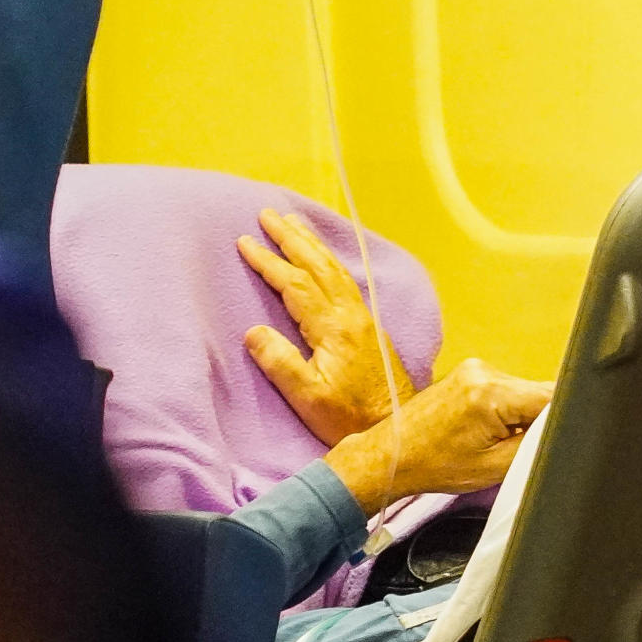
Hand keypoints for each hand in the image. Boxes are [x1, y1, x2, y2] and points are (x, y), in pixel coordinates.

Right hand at [239, 209, 416, 443]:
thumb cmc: (348, 418)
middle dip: (291, 238)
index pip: (295, 284)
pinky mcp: (369, 326)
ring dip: (312, 244)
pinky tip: (322, 258)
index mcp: (333, 328)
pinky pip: (344, 280)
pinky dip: (328, 261)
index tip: (245, 242)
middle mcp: (351, 315)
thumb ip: (280, 363)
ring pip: (334, 269)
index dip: (269, 262)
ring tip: (293, 223)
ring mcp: (363, 318)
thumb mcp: (307, 398)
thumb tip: (253, 332)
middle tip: (268, 214)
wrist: (396, 427)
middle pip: (318, 266)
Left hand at [324, 358, 552, 509]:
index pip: (552, 397)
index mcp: (491, 393)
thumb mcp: (497, 466)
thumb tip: (560, 431)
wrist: (393, 454)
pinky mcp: (469, 371)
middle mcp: (485, 371)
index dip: (562, 420)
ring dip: (523, 414)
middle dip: (540, 419)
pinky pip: (506, 388)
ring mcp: (475, 367)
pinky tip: (488, 429)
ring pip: (523, 390)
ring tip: (499, 440)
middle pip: (539, 391)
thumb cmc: (437, 466)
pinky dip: (507, 409)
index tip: (561, 440)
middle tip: (522, 447)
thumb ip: (534, 444)